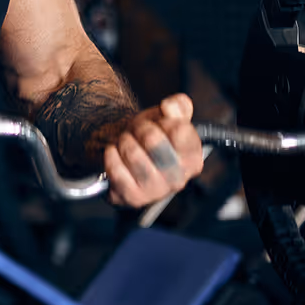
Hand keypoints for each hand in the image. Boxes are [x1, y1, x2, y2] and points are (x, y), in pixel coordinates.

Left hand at [103, 93, 204, 207]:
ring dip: (124, 141)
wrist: (126, 159)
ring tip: (126, 143)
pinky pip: (116, 170)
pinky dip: (111, 156)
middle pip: (154, 141)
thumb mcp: (165, 117)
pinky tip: (115, 154)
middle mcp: (179, 179)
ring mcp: (156, 191)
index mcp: (193, 159)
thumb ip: (178, 106)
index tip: (160, 121)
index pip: (180, 130)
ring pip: (132, 154)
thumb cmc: (149, 138)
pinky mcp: (134, 198)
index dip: (164, 120)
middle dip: (140, 129)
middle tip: (137, 131)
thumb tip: (172, 106)